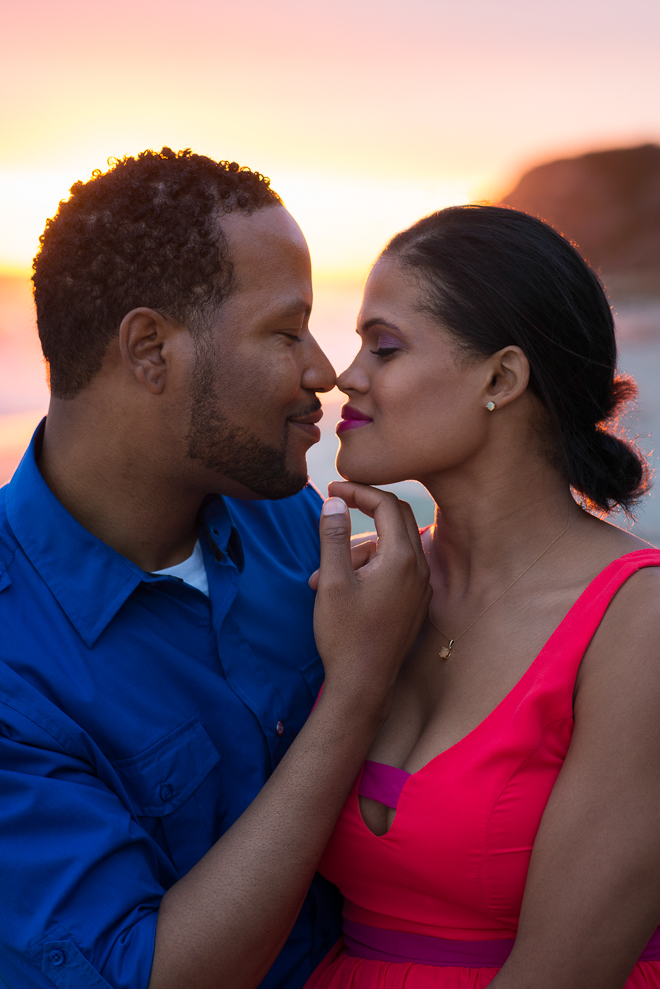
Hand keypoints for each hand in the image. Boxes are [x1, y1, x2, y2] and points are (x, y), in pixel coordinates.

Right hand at [313, 480, 430, 718]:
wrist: (364, 687)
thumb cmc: (345, 635)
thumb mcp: (332, 582)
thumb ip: (335, 537)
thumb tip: (335, 503)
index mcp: (402, 559)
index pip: (387, 504)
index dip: (359, 490)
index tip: (331, 489)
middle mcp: (419, 570)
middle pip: (397, 519)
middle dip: (363, 513)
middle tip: (334, 510)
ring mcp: (421, 588)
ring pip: (393, 547)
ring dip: (359, 551)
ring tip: (320, 577)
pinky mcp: (415, 604)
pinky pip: (396, 569)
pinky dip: (370, 567)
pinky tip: (341, 587)